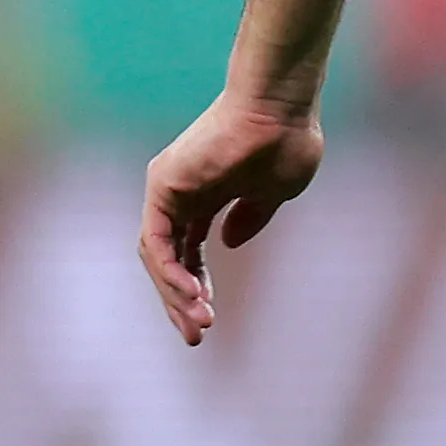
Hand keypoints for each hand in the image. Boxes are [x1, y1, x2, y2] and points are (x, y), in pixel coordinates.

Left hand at [138, 92, 325, 344]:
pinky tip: (193, 294)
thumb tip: (230, 244)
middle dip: (181, 301)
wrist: (281, 108)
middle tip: (197, 337)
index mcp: (207, 197)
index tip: (210, 321)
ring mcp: (169, 190)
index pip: (190, 252)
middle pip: (170, 260)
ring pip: (159, 256)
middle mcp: (180, 195)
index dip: (198, 287)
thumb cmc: (287, 141)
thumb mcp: (276, 192)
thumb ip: (251, 217)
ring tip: (202, 322)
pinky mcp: (163, 186)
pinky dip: (171, 271)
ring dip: (177, 292)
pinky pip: (158, 241)